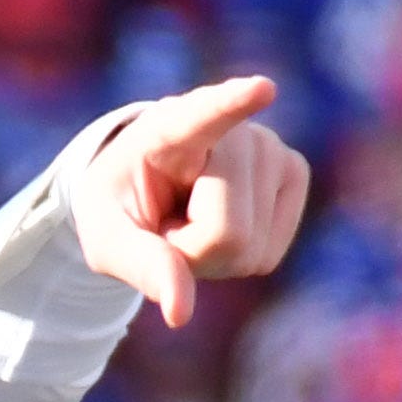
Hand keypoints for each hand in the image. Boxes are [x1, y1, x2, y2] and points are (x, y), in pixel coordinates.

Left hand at [69, 75, 310, 327]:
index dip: (233, 105)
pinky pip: (268, 256)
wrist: (149, 187)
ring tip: (193, 219)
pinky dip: (239, 259)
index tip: (261, 89)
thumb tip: (180, 312)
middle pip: (226, 233)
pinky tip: (223, 223)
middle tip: (168, 226)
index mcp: (170, 129)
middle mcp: (233, 132)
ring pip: (250, 249)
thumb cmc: (121, 206)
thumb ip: (140, 265)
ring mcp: (272, 150)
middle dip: (191, 252)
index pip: (204, 116)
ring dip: (214, 256)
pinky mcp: (295, 174)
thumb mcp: (106, 238)